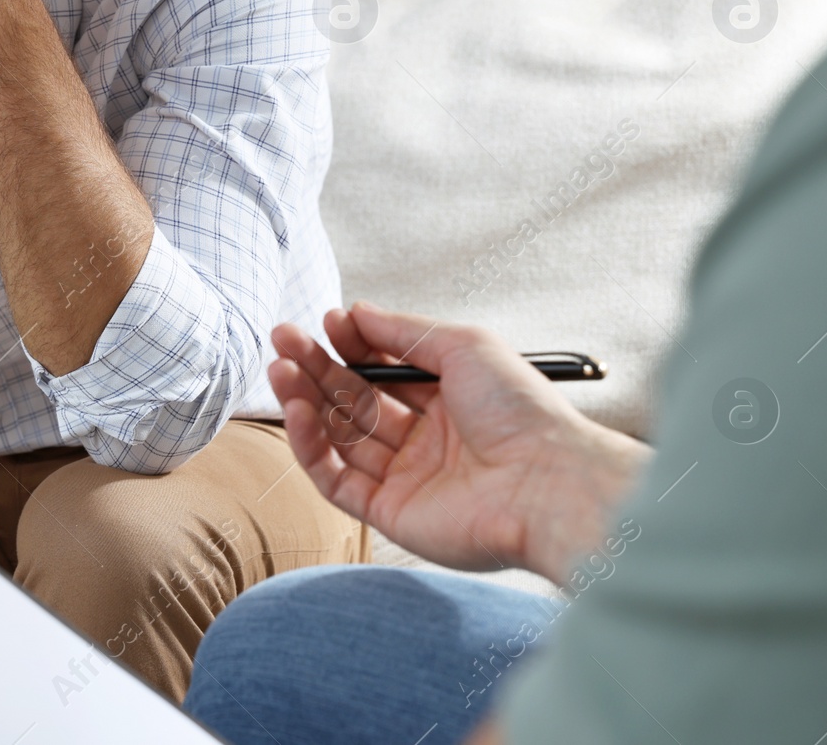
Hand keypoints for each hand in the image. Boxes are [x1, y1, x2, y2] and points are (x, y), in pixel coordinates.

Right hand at [271, 302, 650, 582]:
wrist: (546, 483)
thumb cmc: (521, 412)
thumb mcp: (463, 347)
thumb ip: (403, 333)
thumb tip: (356, 313)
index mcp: (450, 402)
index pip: (384, 372)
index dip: (352, 347)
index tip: (328, 322)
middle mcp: (426, 441)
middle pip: (355, 402)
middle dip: (317, 369)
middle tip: (282, 340)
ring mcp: (406, 478)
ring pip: (339, 437)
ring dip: (305, 402)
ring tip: (279, 369)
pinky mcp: (388, 513)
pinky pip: (336, 479)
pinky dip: (311, 446)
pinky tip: (299, 412)